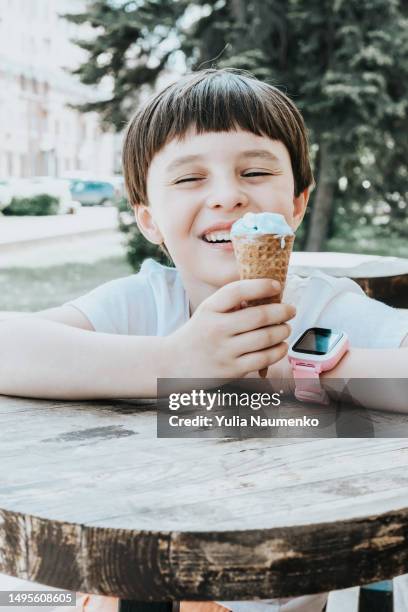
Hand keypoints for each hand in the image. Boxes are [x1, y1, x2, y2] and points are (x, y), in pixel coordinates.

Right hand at [163, 279, 295, 378]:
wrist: (173, 363)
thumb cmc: (198, 334)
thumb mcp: (207, 312)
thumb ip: (231, 303)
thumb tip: (268, 296)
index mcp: (209, 309)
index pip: (237, 291)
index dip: (261, 286)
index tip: (277, 285)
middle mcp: (216, 329)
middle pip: (258, 316)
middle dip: (282, 311)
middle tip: (291, 309)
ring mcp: (224, 351)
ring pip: (265, 338)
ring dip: (283, 331)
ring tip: (286, 328)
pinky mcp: (232, 371)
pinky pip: (263, 359)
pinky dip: (278, 350)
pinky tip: (281, 345)